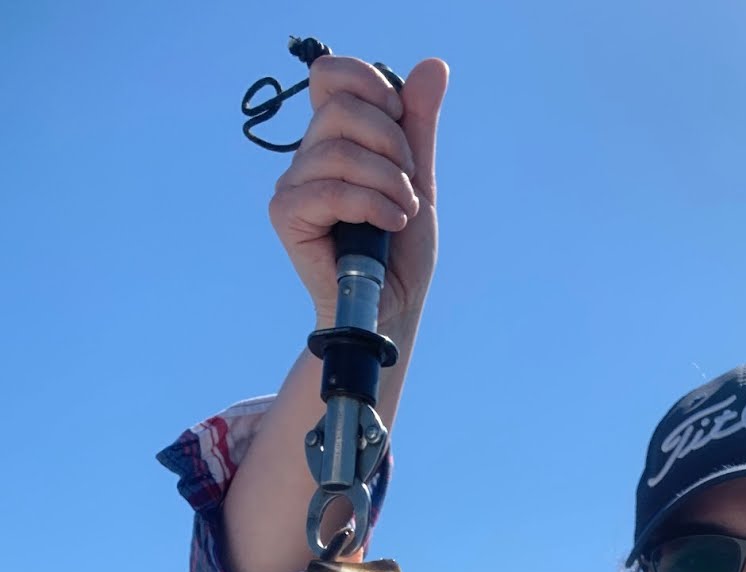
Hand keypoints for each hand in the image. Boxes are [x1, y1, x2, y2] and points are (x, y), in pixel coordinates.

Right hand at [268, 54, 448, 336]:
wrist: (392, 306)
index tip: (399, 120)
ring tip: (403, 214)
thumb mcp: (418, 177)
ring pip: (340, 151)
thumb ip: (418, 124)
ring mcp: (293, 184)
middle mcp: (308, 155)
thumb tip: (433, 65)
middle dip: (392, 145)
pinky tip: (390, 225)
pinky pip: (330, 190)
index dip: (370, 85)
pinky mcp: (286, 215)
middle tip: (408, 186)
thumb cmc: (401, 250)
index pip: (331, 76)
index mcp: (334, 138)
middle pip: (342, 109)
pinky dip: (372, 206)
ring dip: (388, 184)